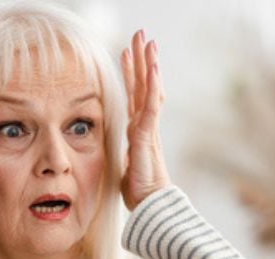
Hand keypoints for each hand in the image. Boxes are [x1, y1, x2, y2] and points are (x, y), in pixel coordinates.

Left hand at [120, 30, 171, 210]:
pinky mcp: (148, 135)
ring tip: (148, 42)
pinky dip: (152, 86)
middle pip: (143, 85)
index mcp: (137, 131)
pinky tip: (153, 67)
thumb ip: (124, 156)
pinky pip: (151, 105)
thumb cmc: (140, 193)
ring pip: (149, 90)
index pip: (134, 96)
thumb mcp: (125, 168)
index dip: (132, 74)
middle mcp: (144, 125)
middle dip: (141, 60)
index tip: (127, 53)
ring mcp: (148, 128)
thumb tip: (121, 156)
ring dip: (148, 65)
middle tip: (141, 36)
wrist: (152, 206)